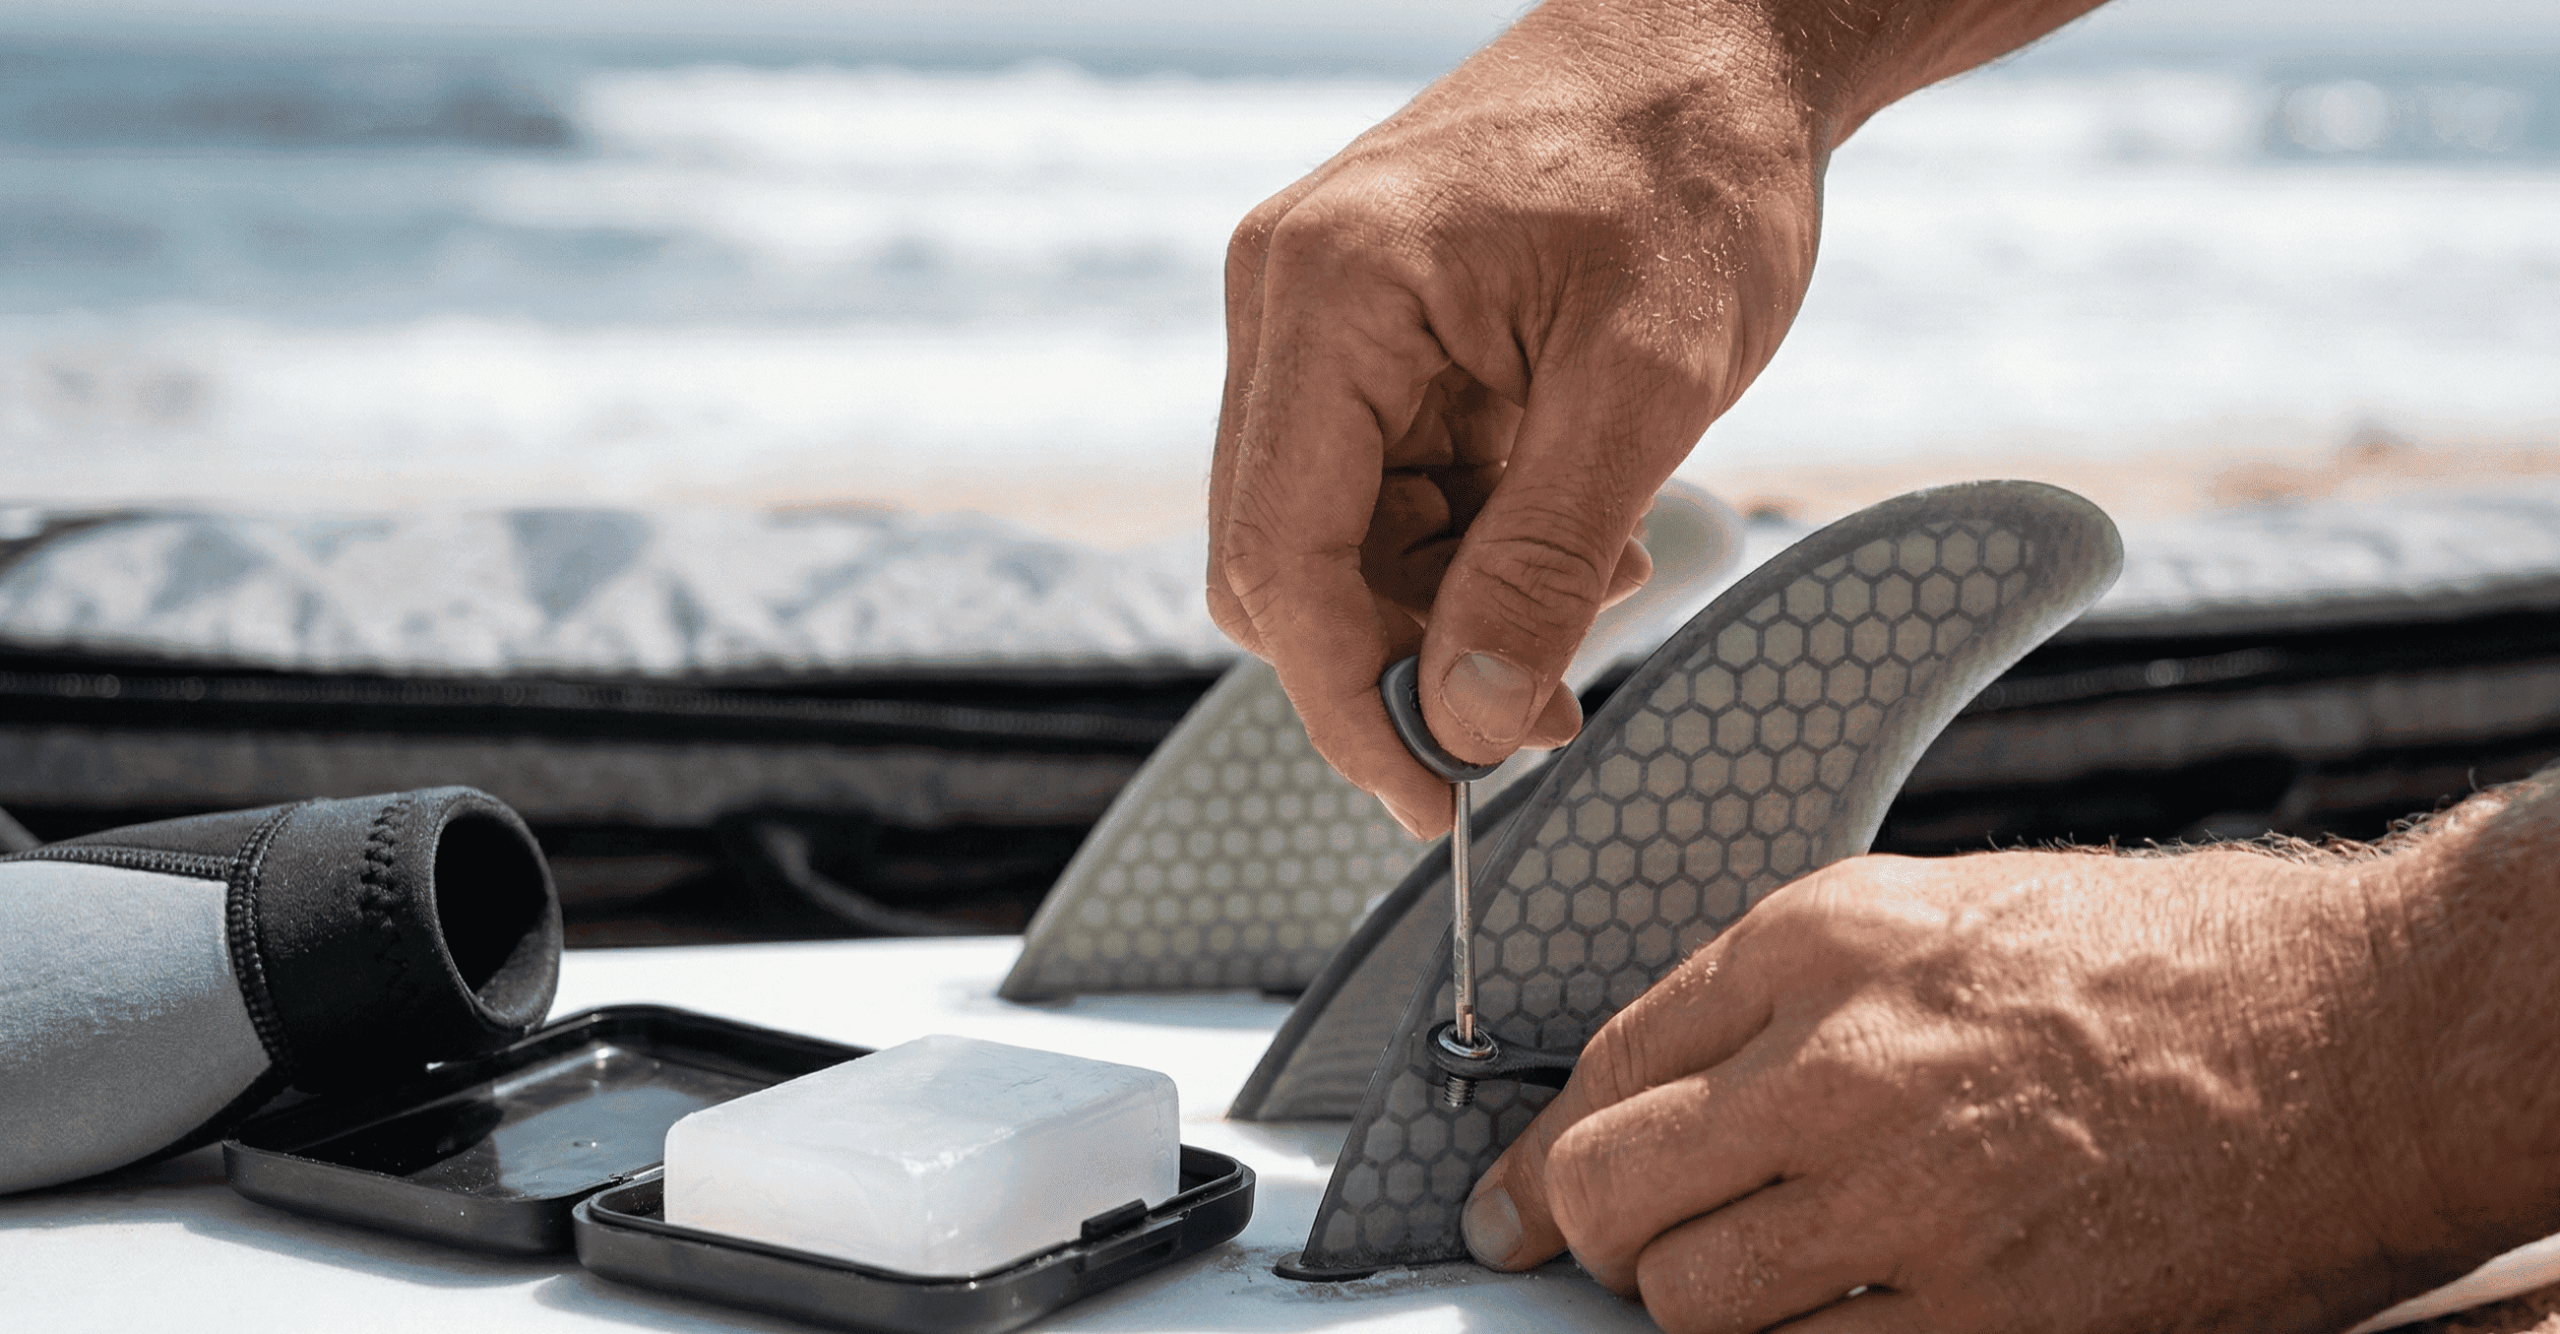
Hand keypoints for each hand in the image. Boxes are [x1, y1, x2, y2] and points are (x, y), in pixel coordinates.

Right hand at [1205, 1, 1826, 835]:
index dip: (1350, 702)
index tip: (1440, 803)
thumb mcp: (1649, 382)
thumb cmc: (1694, 168)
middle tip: (1543, 712)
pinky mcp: (1361, 332)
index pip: (1279, 559)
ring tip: (1598, 582)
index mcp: (1327, 295)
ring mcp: (1314, 316)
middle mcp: (1286, 303)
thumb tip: (1468, 722)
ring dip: (1448, 601)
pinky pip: (1378, 486)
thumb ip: (1545, 559)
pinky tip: (1569, 527)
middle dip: (1405, 656)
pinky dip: (1463, 542)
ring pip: (1332, 538)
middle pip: (1284, 562)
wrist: (1718, 32)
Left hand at [1460, 826, 2559, 1332]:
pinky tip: (1839, 1316)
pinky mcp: (1989, 1319)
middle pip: (1608, 1187)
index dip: (1542, 1146)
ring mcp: (1911, 1199)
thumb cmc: (2153, 963)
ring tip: (1754, 1281)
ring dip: (1695, 1304)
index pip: (1602, 1062)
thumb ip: (1777, 992)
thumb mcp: (1935, 911)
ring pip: (1685, 1299)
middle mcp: (1841, 1062)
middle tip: (1628, 1245)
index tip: (1521, 1197)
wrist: (2347, 1039)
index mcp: (1818, 940)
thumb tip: (1651, 1086)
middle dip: (1593, 1229)